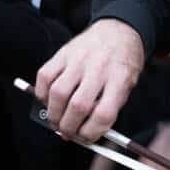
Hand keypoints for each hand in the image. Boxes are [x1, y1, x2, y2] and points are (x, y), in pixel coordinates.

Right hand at [35, 19, 145, 141]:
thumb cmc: (122, 65)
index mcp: (120, 80)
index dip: (92, 133)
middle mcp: (98, 68)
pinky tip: (48, 101)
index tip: (86, 138)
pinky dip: (42, 94)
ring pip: (58, 93)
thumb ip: (109, 109)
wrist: (118, 31)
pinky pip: (44, 77)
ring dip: (53, 114)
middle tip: (67, 133)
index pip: (103, 114)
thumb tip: (85, 134)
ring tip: (56, 120)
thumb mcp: (127, 87)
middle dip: (69, 127)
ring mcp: (79, 59)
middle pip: (78, 106)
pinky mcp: (63, 53)